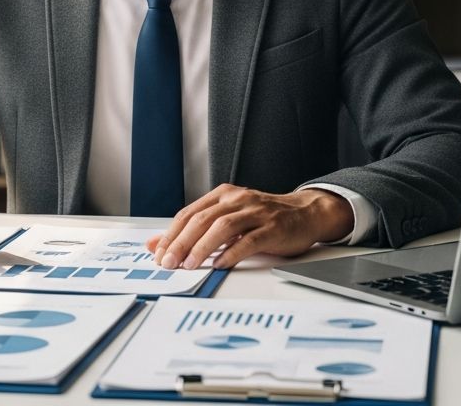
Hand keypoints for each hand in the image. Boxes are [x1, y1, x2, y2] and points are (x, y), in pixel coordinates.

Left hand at [146, 184, 353, 269]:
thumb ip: (194, 230)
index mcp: (223, 195)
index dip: (171, 234)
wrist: (305, 213)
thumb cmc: (263, 218)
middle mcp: (237, 199)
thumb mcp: (226, 219)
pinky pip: (250, 240)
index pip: (189, 213)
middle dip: (181, 242)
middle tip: (169, 263)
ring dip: (203, 246)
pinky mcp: (273, 228)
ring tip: (190, 264)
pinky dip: (233, 252)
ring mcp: (256, 212)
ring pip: (223, 227)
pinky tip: (221, 264)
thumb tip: (156, 245)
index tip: (159, 255)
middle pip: (202, 219)